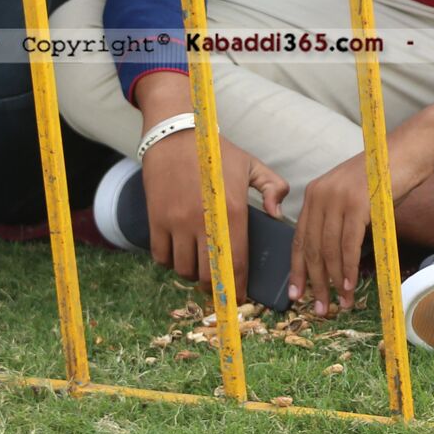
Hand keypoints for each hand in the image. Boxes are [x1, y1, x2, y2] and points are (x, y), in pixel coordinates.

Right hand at [139, 123, 287, 291]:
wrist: (175, 135)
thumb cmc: (218, 152)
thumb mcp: (252, 165)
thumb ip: (274, 188)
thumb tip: (278, 215)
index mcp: (232, 211)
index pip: (236, 262)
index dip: (238, 287)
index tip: (240, 299)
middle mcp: (204, 221)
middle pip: (208, 274)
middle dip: (216, 287)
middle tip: (220, 287)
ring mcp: (177, 222)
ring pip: (183, 268)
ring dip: (193, 274)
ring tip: (201, 267)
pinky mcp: (155, 219)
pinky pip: (161, 256)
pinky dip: (170, 262)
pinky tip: (179, 254)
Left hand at [288, 133, 433, 317]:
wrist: (409, 151)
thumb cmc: (387, 176)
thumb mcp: (354, 196)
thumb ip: (339, 220)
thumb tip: (334, 258)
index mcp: (315, 193)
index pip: (300, 238)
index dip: (298, 269)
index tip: (297, 294)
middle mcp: (320, 195)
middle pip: (312, 248)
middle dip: (314, 283)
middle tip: (319, 308)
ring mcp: (338, 199)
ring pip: (329, 250)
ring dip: (333, 281)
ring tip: (339, 302)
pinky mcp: (357, 204)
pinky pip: (348, 245)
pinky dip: (348, 268)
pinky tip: (350, 285)